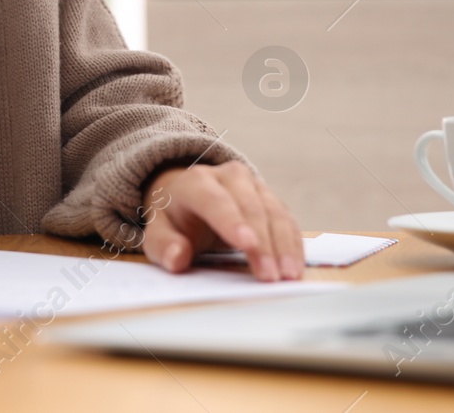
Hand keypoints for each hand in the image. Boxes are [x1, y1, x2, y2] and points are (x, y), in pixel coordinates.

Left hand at [138, 161, 303, 281]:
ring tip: (288, 275)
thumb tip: (177, 257)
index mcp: (196, 182)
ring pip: (274, 212)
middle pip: (250, 208)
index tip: (247, 244)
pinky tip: (295, 265)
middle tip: (270, 276)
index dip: (231, 222)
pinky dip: (293, 243)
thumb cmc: (174, 219)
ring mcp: (253, 184)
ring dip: (284, 245)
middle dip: (263, 243)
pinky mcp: (269, 198)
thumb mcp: (158, 232)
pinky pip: (286, 219)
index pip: (214, 201)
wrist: (188, 197)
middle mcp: (228, 176)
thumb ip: (163, 246)